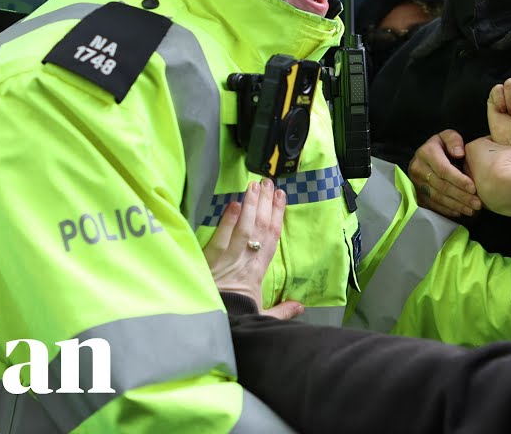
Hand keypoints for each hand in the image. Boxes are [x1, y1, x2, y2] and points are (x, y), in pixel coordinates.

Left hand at [205, 179, 302, 319]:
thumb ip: (282, 311)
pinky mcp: (209, 261)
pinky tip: (233, 204)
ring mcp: (227, 259)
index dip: (277, 216)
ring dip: (249, 205)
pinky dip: (228, 221)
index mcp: (258, 272)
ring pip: (243, 228)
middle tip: (268, 182)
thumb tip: (300, 307)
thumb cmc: (237, 322)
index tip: (281, 197)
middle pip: (258, 227)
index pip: (271, 238)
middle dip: (264, 203)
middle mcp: (245, 261)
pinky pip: (221, 237)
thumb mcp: (262, 318)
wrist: (215, 329)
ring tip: (254, 185)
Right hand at [409, 130, 479, 217]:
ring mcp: (416, 183)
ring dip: (456, 205)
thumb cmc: (442, 146)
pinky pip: (432, 205)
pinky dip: (447, 210)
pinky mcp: (417, 193)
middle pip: (441, 186)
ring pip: (437, 197)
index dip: (459, 180)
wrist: (425, 155)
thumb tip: (459, 153)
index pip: (443, 170)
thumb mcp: (447, 136)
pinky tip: (460, 212)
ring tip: (472, 210)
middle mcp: (417, 168)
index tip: (473, 188)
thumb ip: (454, 140)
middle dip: (461, 196)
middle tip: (477, 203)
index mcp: (426, 153)